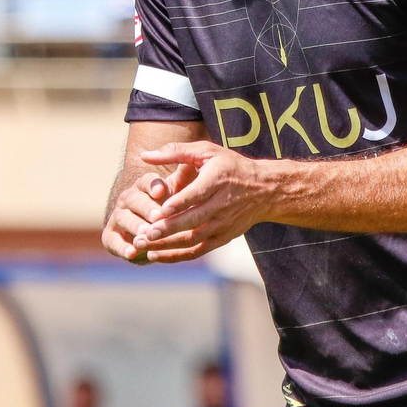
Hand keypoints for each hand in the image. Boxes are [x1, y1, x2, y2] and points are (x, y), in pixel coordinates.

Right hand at [101, 161, 196, 263]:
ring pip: (124, 219)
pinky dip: (122, 248)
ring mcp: (118, 217)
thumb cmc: (168, 207)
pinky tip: (132, 253)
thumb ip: (183, 178)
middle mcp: (128, 199)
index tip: (162, 192)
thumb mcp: (178, 191)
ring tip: (146, 233)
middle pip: (134, 199)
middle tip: (157, 216)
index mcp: (143, 186)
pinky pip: (114, 241)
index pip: (146, 181)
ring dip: (135, 226)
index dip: (153, 186)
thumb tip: (194, 161)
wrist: (151, 231)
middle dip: (146, 208)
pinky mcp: (111, 237)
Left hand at [134, 141, 272, 262]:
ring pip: (192, 239)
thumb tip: (145, 155)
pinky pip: (197, 251)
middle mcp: (221, 204)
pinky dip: (176, 255)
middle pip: (194, 220)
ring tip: (142, 245)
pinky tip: (155, 255)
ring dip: (167, 244)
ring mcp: (222, 224)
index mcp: (217, 180)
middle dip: (168, 228)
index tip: (161, 210)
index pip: (198, 194)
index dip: (180, 203)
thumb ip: (175, 152)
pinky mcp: (222, 238)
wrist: (264, 190)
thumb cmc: (230, 166)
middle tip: (145, 234)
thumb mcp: (207, 151)